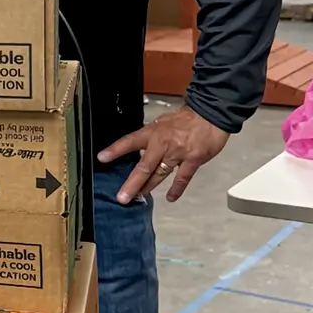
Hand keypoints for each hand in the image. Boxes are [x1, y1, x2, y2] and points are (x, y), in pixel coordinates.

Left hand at [98, 105, 229, 203]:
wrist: (210, 114)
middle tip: (122, 197)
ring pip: (160, 174)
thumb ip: (153, 136)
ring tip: (139, 197)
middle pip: (144, 167)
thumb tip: (142, 148)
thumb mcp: (163, 122)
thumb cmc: (187, 118)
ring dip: (149, 187)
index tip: (102, 158)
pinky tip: (170, 198)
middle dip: (132, 183)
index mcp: (153, 132)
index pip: (130, 141)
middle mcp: (162, 144)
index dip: (115, 150)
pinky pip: (182, 178)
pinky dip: (176, 189)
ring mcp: (178, 153)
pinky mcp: (192, 160)